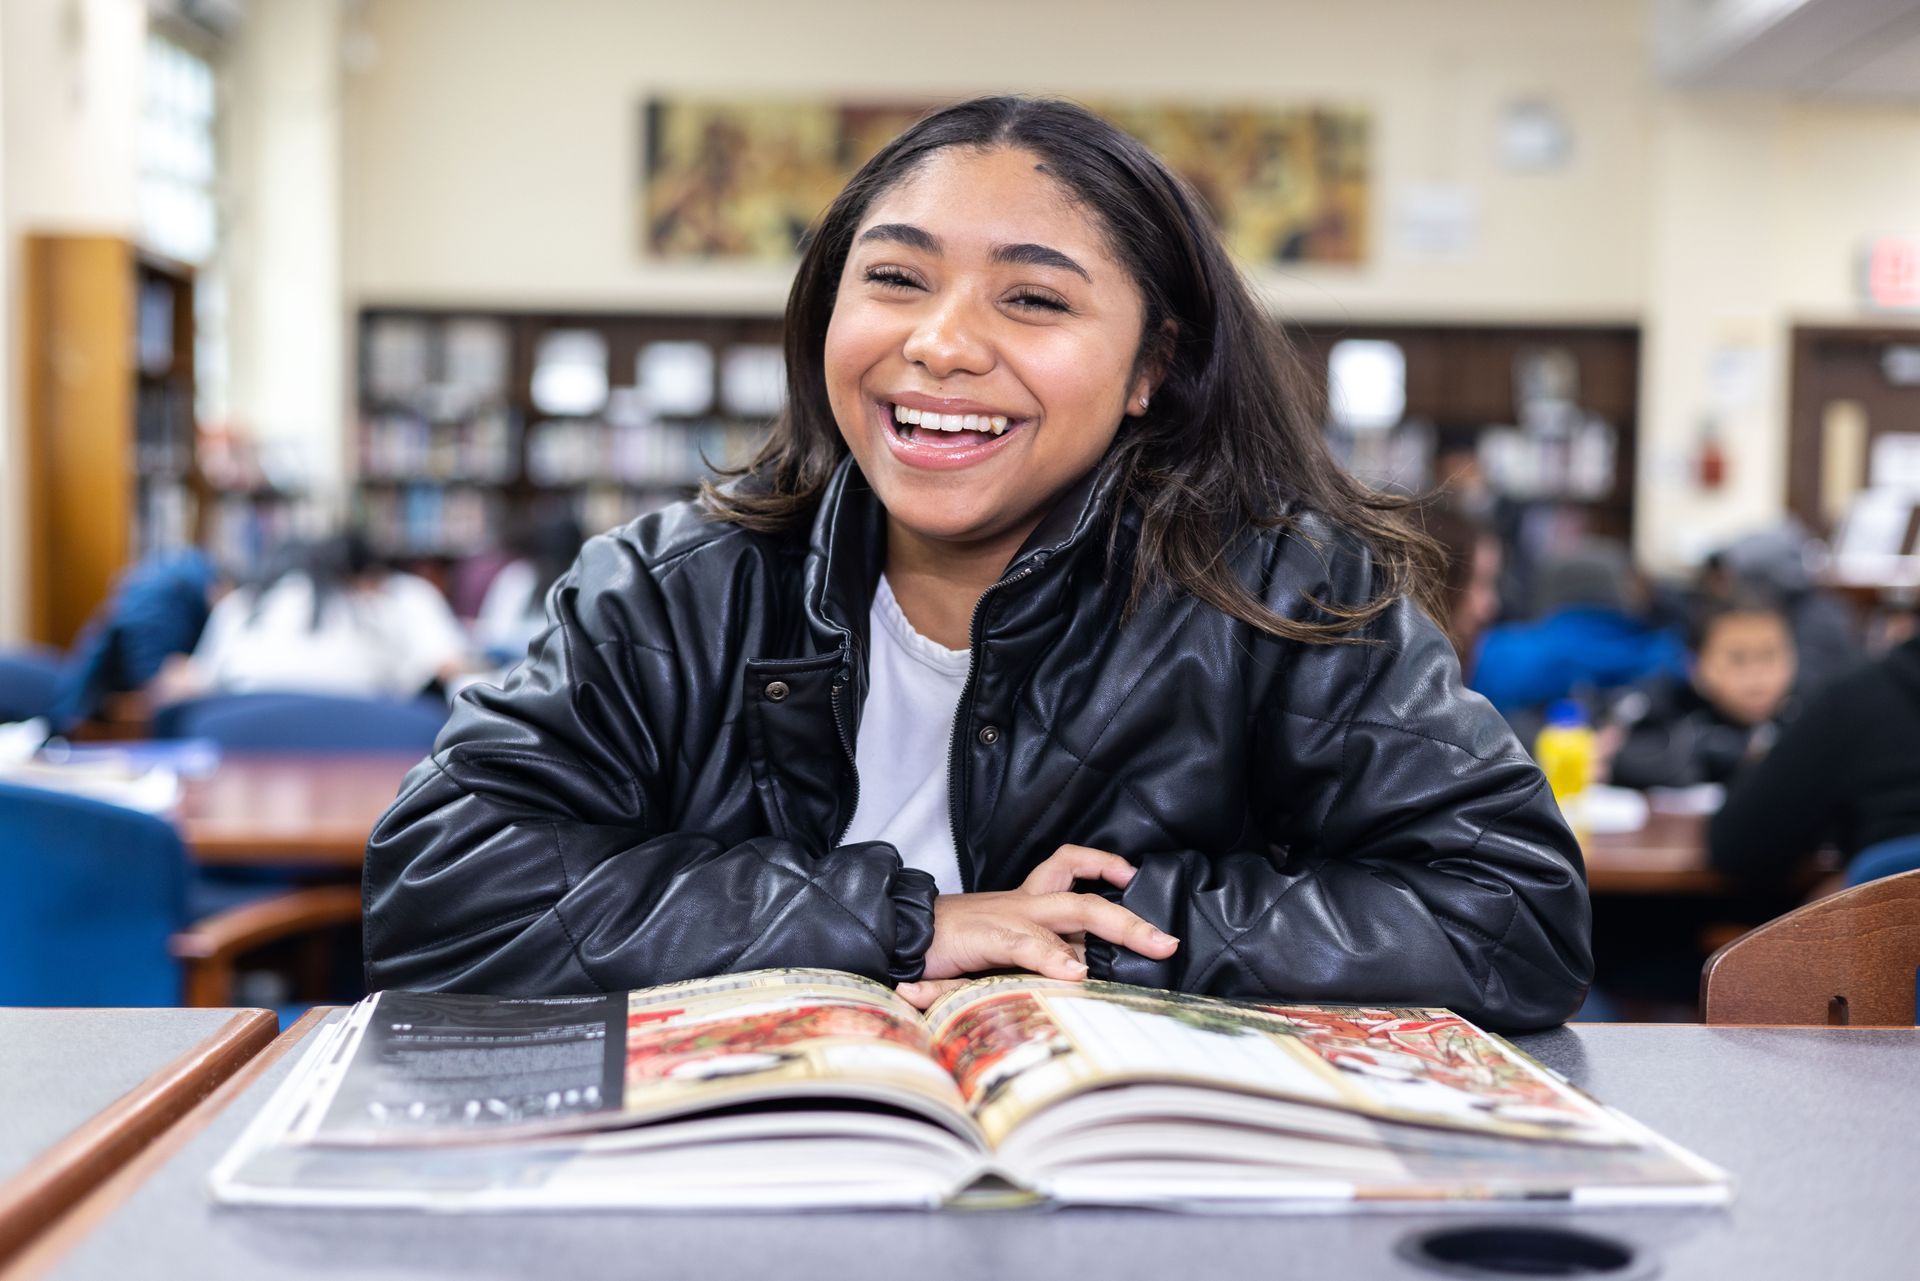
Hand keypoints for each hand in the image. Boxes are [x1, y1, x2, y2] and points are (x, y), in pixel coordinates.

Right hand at [896, 845, 1177, 1009]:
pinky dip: (1054, 957)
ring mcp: (1009, 917)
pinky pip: (1028, 944)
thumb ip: (1034, 955)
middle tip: (1166, 943)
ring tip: (1150, 946)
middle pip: (1087, 897)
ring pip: (1074, 910)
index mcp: (1025, 902)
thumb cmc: (947, 945)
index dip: (1104, 864)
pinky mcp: (988, 937)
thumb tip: (1076, 974)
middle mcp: (1024, 904)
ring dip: (1118, 927)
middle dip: (1132, 919)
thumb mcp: (998, 949)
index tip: (1133, 878)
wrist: (897, 932)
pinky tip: (1074, 974)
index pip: (1069, 867)